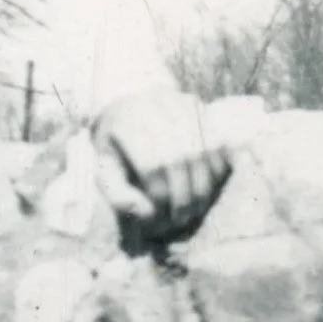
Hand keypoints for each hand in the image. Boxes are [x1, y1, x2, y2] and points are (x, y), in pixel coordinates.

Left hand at [93, 86, 229, 236]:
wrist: (127, 101)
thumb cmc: (116, 144)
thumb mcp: (105, 169)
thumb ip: (118, 195)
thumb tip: (145, 213)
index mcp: (128, 124)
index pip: (152, 166)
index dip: (160, 196)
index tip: (158, 217)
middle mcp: (156, 110)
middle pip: (180, 160)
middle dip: (184, 197)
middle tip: (180, 220)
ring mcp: (180, 105)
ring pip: (204, 153)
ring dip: (204, 188)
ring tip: (194, 209)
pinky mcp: (198, 107)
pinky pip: (217, 143)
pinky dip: (216, 169)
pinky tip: (207, 187)